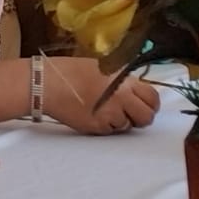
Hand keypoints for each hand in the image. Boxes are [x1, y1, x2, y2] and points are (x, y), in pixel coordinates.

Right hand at [42, 56, 159, 134]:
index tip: (144, 103)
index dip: (151, 103)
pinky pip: (111, 131)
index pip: (152, 97)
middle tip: (130, 112)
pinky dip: (105, 126)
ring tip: (103, 109)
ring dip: (120, 120)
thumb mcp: (101, 67)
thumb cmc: (69, 70)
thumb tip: (134, 90)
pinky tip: (93, 114)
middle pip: (146, 117)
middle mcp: (121, 98)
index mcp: (123, 79)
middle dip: (141, 116)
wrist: (46, 83)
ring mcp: (110, 115)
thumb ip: (121, 79)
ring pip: (128, 126)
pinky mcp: (98, 128)